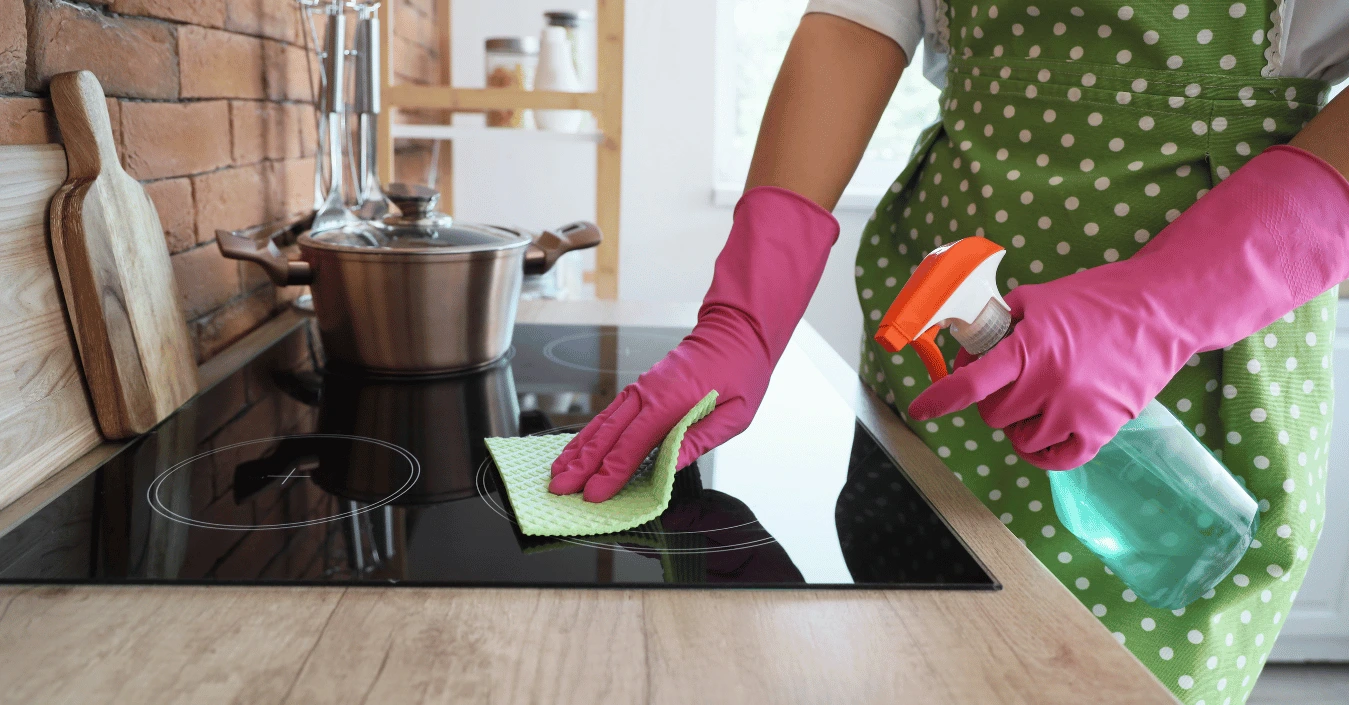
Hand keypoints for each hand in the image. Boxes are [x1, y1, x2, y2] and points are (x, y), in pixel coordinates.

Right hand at [549, 186, 838, 500]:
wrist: (735, 333)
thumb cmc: (740, 373)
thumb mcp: (734, 414)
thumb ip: (699, 439)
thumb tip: (671, 465)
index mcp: (671, 403)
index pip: (633, 445)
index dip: (610, 473)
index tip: (592, 495)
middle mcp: (648, 394)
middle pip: (608, 436)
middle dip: (581, 465)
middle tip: (558, 490)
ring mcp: (641, 389)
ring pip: (602, 424)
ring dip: (578, 450)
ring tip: (557, 473)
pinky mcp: (640, 389)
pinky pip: (609, 414)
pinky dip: (590, 432)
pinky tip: (578, 448)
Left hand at [908, 146, 1348, 469]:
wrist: (1160, 310)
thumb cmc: (1096, 299)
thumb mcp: (1039, 299)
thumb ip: (1000, 324)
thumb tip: (969, 347)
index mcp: (1031, 349)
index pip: (973, 384)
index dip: (941, 398)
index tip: (921, 408)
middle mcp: (1051, 384)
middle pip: (994, 415)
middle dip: (992, 400)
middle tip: (1009, 381)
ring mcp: (1078, 411)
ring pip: (1021, 439)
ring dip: (1019, 424)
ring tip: (1035, 400)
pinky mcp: (1103, 429)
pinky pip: (1058, 459)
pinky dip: (1044, 451)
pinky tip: (1045, 433)